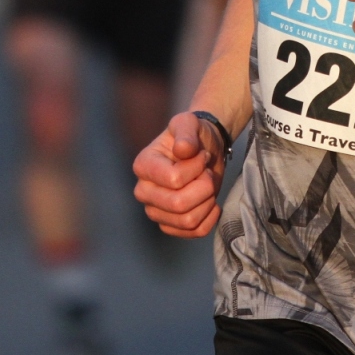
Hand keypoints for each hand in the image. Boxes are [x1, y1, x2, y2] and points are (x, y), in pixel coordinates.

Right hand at [132, 111, 226, 237]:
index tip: (202, 155)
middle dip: (204, 186)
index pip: (173, 180)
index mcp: (143, 166)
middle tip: (208, 171)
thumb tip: (182, 150)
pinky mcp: (170, 225)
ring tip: (208, 183)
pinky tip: (212, 201)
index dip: (196, 168)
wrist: (204, 149)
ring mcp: (155, 211)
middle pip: (179, 204)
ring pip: (188, 221)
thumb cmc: (194, 135)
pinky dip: (210, 218)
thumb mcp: (190, 123)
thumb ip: (186, 131)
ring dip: (208, 200)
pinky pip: (195, 232)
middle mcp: (143, 191)